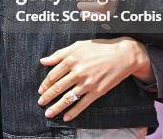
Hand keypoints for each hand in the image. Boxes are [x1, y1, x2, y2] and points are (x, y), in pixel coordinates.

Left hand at [37, 37, 152, 120]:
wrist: (122, 55)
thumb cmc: (99, 48)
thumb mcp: (77, 46)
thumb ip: (58, 54)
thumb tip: (43, 61)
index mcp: (71, 60)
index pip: (53, 75)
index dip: (45, 84)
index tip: (40, 90)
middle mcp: (77, 72)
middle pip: (58, 87)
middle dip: (47, 97)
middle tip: (40, 103)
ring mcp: (87, 83)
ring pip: (68, 97)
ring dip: (57, 107)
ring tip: (49, 113)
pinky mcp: (97, 91)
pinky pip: (82, 104)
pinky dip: (73, 112)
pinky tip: (66, 117)